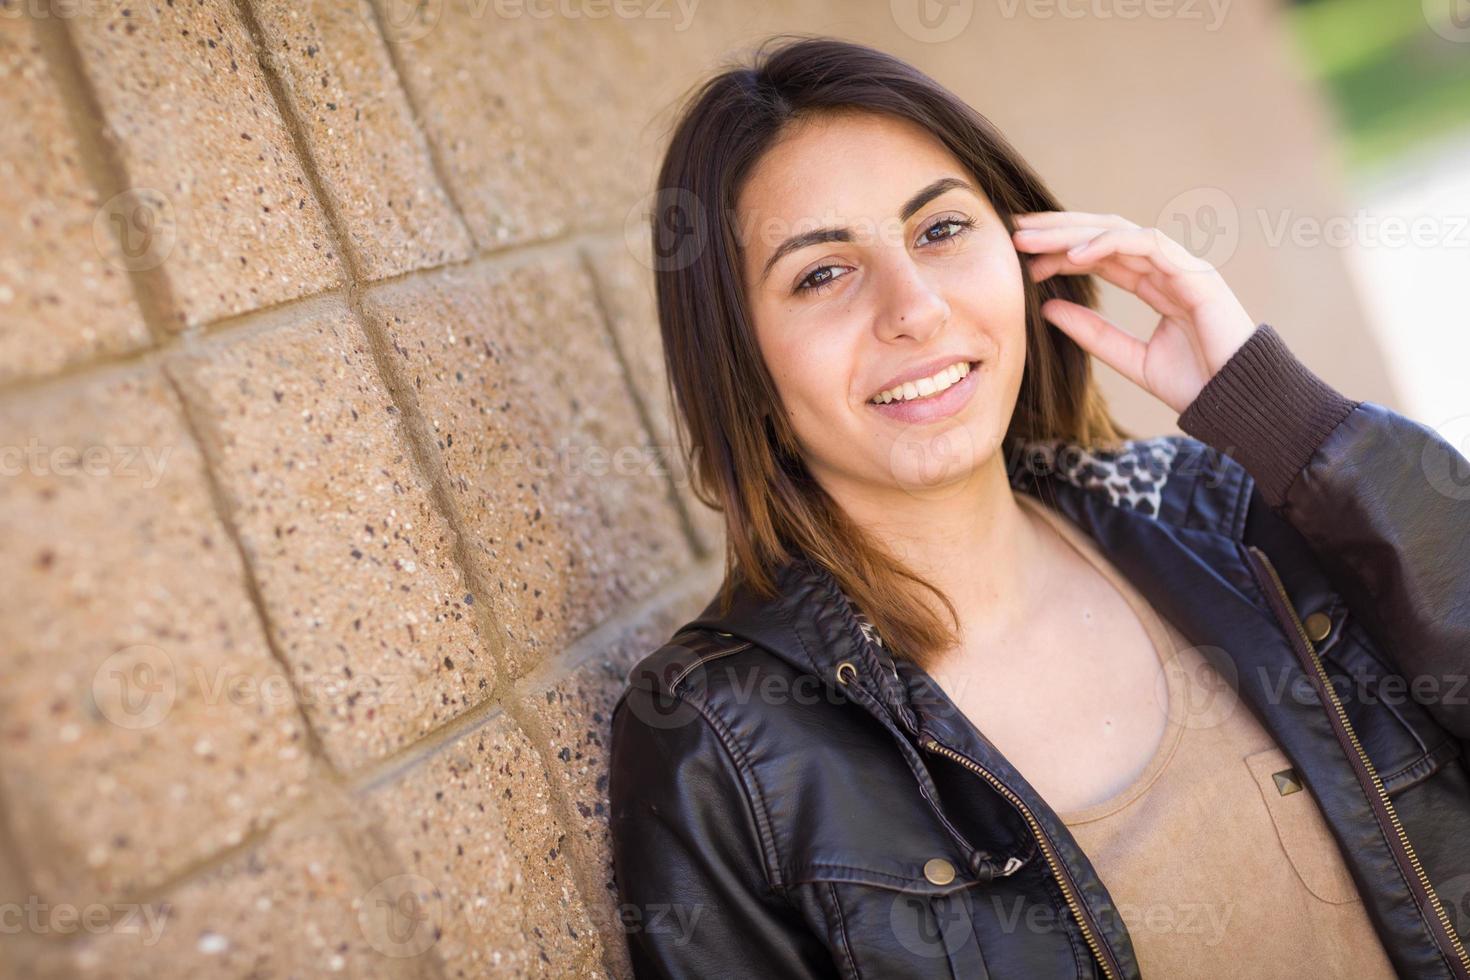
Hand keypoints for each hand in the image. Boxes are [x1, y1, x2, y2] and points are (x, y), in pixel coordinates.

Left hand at [1011, 211, 1258, 414]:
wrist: (1239, 403)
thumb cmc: (1197, 384)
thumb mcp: (1131, 359)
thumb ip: (1093, 334)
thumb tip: (1048, 309)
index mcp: (1155, 284)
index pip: (1100, 254)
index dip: (1059, 250)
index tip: (1019, 255)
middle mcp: (1168, 267)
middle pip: (1104, 234)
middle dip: (1057, 230)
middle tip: (1013, 231)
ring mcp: (1183, 266)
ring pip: (1119, 232)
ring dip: (1071, 233)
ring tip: (1030, 240)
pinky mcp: (1196, 273)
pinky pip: (1147, 244)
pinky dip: (1108, 245)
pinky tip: (1072, 256)